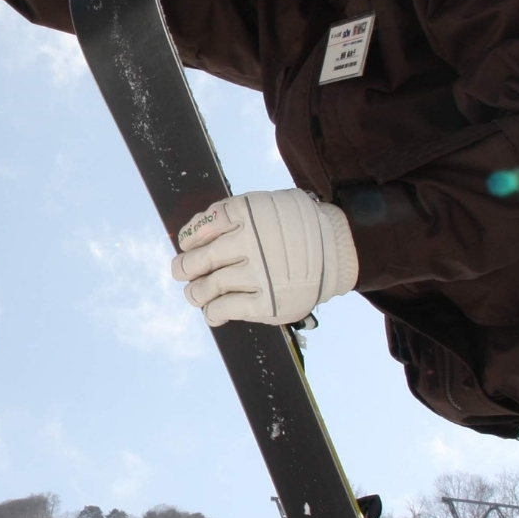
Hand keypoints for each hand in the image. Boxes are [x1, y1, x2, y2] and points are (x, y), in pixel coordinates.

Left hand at [172, 189, 357, 325]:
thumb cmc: (293, 228)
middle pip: (200, 259)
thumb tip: (192, 235)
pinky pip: (225, 310)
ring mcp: (259, 274)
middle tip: (182, 270)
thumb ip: (231, 215)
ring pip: (208, 287)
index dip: (190, 236)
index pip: (204, 225)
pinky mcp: (267, 302)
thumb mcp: (266, 205)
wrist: (336, 250)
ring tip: (195, 292)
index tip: (188, 243)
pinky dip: (212, 312)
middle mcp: (251, 242)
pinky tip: (213, 310)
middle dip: (185, 267)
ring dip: (195, 292)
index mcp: (249, 213)